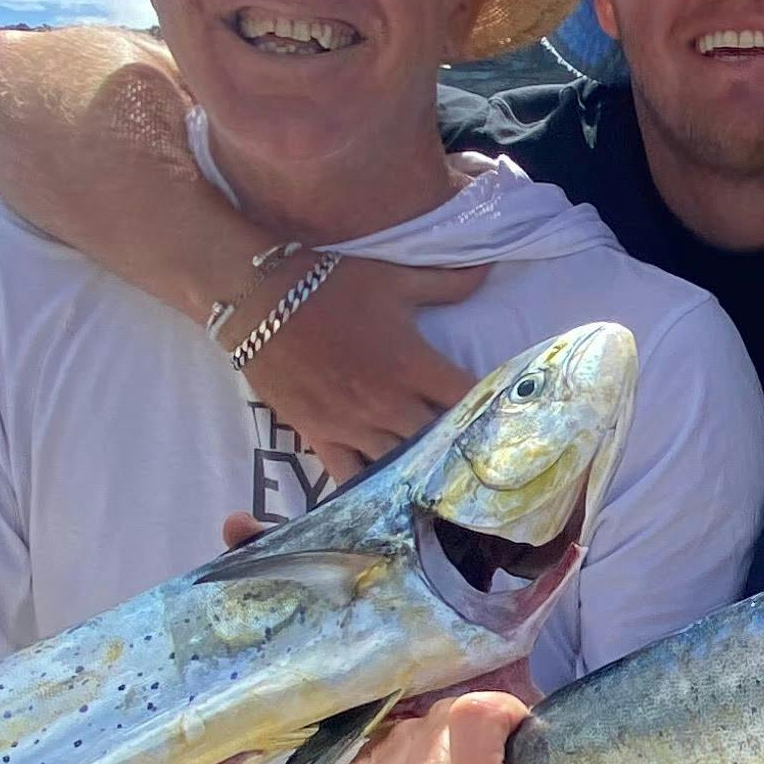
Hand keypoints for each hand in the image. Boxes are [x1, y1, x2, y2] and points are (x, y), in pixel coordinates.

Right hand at [233, 254, 484, 483]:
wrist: (257, 299)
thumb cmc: (328, 283)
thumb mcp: (393, 276)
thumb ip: (445, 281)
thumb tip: (491, 268)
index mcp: (414, 363)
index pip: (469, 399)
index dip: (491, 410)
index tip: (505, 415)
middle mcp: (389, 403)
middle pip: (441, 444)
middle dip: (462, 450)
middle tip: (478, 456)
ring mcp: (354, 426)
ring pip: (402, 467)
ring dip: (423, 472)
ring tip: (442, 480)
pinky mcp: (321, 438)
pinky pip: (352, 478)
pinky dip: (373, 489)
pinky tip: (389, 494)